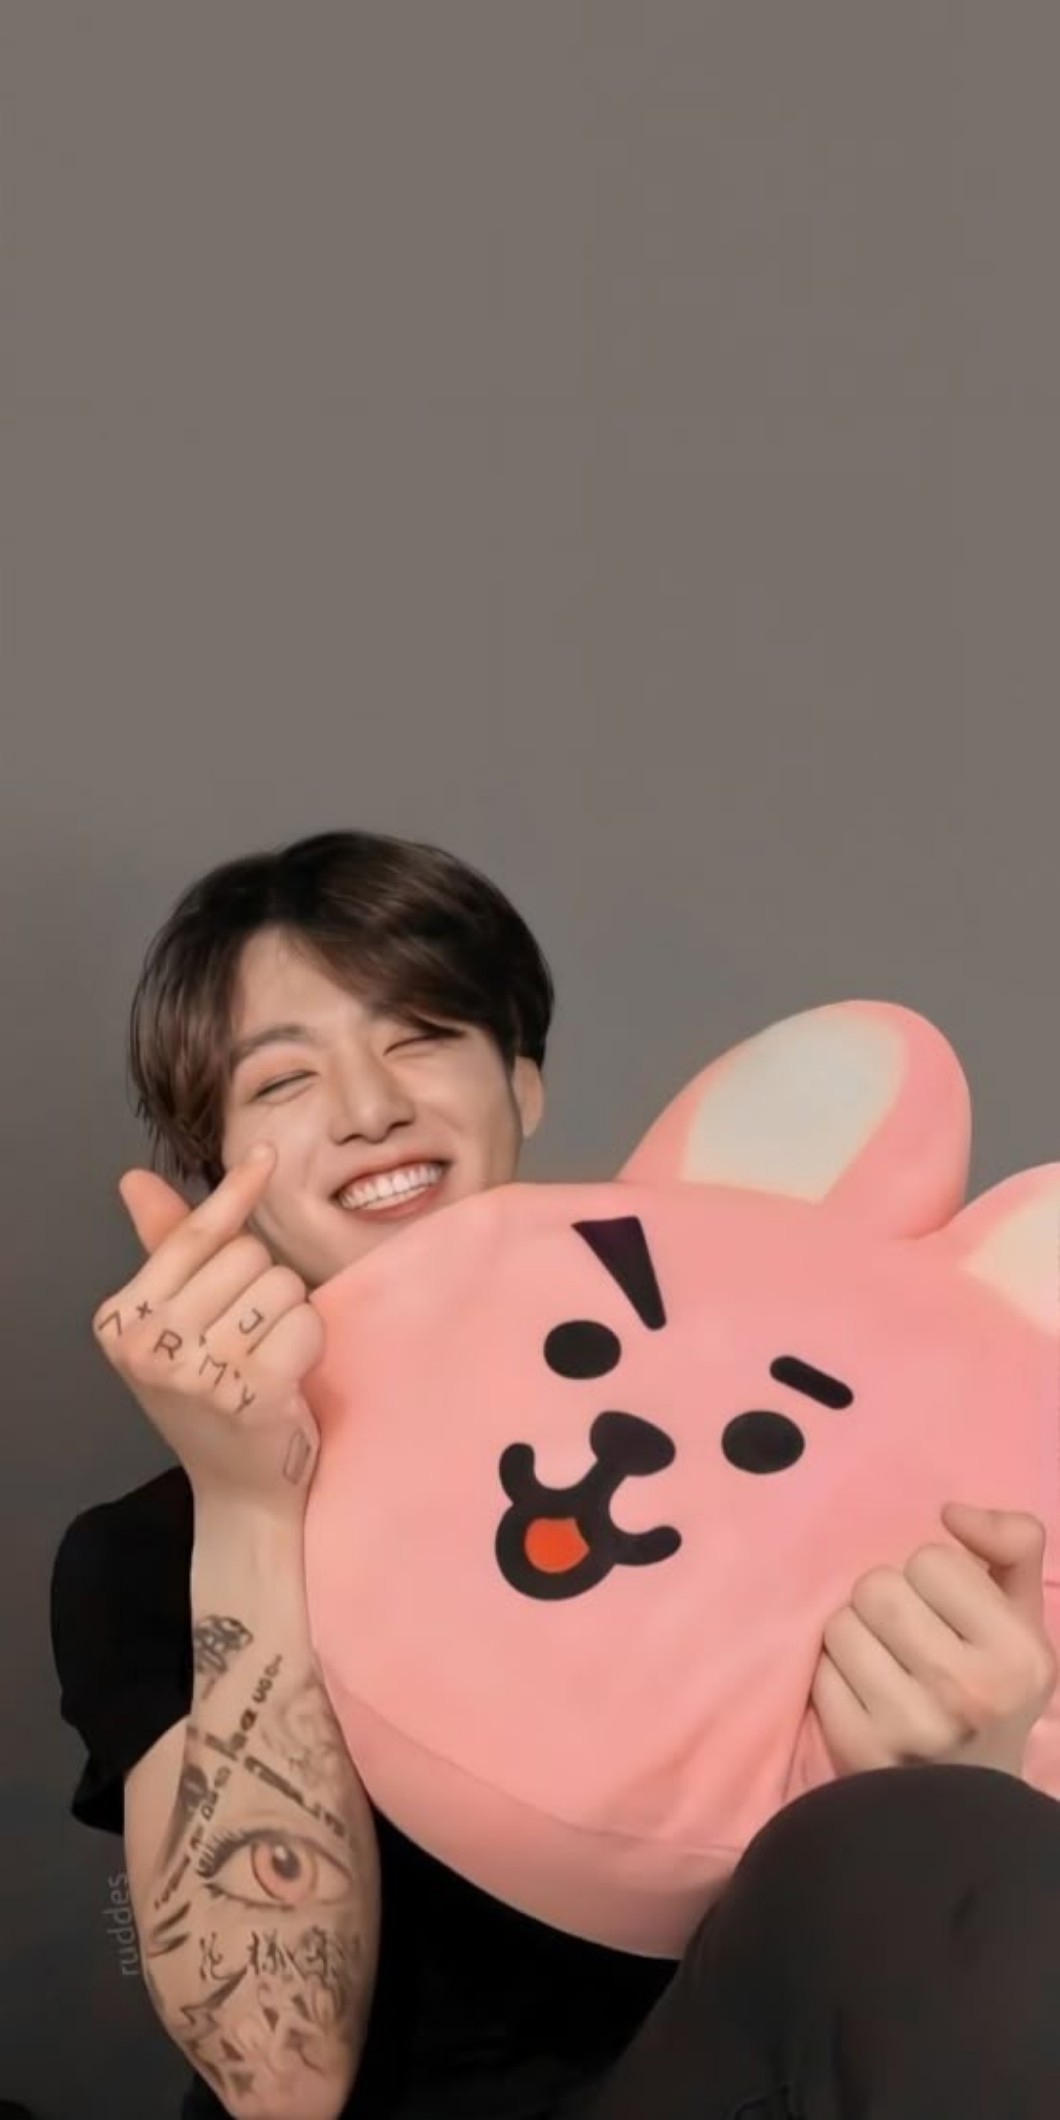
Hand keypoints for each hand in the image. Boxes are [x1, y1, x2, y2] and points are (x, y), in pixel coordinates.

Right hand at [92, 1146, 325, 1522]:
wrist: (240, 1487)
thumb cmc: (212, 1392)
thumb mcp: (176, 1320)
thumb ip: (165, 1248)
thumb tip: (134, 1179)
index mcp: (121, 1320)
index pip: (192, 1237)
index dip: (235, 1194)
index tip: (266, 1154)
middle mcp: (147, 1346)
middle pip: (246, 1256)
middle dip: (263, 1285)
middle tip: (246, 1337)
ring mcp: (194, 1373)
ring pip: (281, 1285)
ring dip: (288, 1315)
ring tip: (264, 1358)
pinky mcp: (248, 1394)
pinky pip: (304, 1323)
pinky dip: (309, 1342)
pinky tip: (288, 1378)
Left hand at [813, 1504, 1056, 1777]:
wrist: (965, 1801)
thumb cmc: (992, 1689)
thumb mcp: (1022, 1619)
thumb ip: (1013, 1545)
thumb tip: (952, 1511)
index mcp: (1018, 1654)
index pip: (932, 1560)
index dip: (934, 1580)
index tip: (947, 1614)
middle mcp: (967, 1691)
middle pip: (877, 1586)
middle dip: (887, 1602)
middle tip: (907, 1636)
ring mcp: (910, 1725)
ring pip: (841, 1623)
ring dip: (856, 1634)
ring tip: (884, 1663)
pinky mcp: (858, 1748)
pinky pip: (819, 1669)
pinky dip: (834, 1674)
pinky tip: (863, 1695)